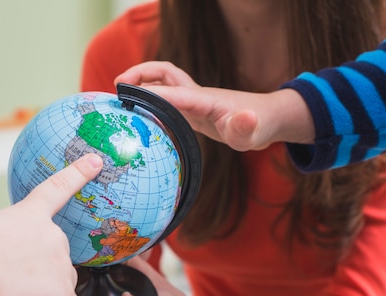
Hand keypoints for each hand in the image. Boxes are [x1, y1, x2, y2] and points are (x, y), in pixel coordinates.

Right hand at [0, 153, 103, 295]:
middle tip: (6, 281)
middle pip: (56, 258)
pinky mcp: (63, 295)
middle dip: (38, 273)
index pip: (57, 189)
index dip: (78, 173)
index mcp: (27, 215)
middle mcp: (52, 234)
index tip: (96, 161)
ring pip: (60, 287)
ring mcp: (60, 263)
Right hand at [115, 61, 314, 150]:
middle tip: (118, 86)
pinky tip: (139, 113)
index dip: (152, 96)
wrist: (266, 120)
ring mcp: (193, 100)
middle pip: (164, 73)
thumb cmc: (258, 126)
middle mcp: (196, 95)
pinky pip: (165, 98)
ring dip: (141, 82)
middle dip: (140, 74)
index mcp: (205, 100)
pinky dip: (148, 97)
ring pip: (162, 83)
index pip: (175, 94)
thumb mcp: (253, 133)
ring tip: (121, 97)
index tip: (129, 100)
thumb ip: (245, 127)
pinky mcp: (192, 108)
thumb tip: (244, 119)